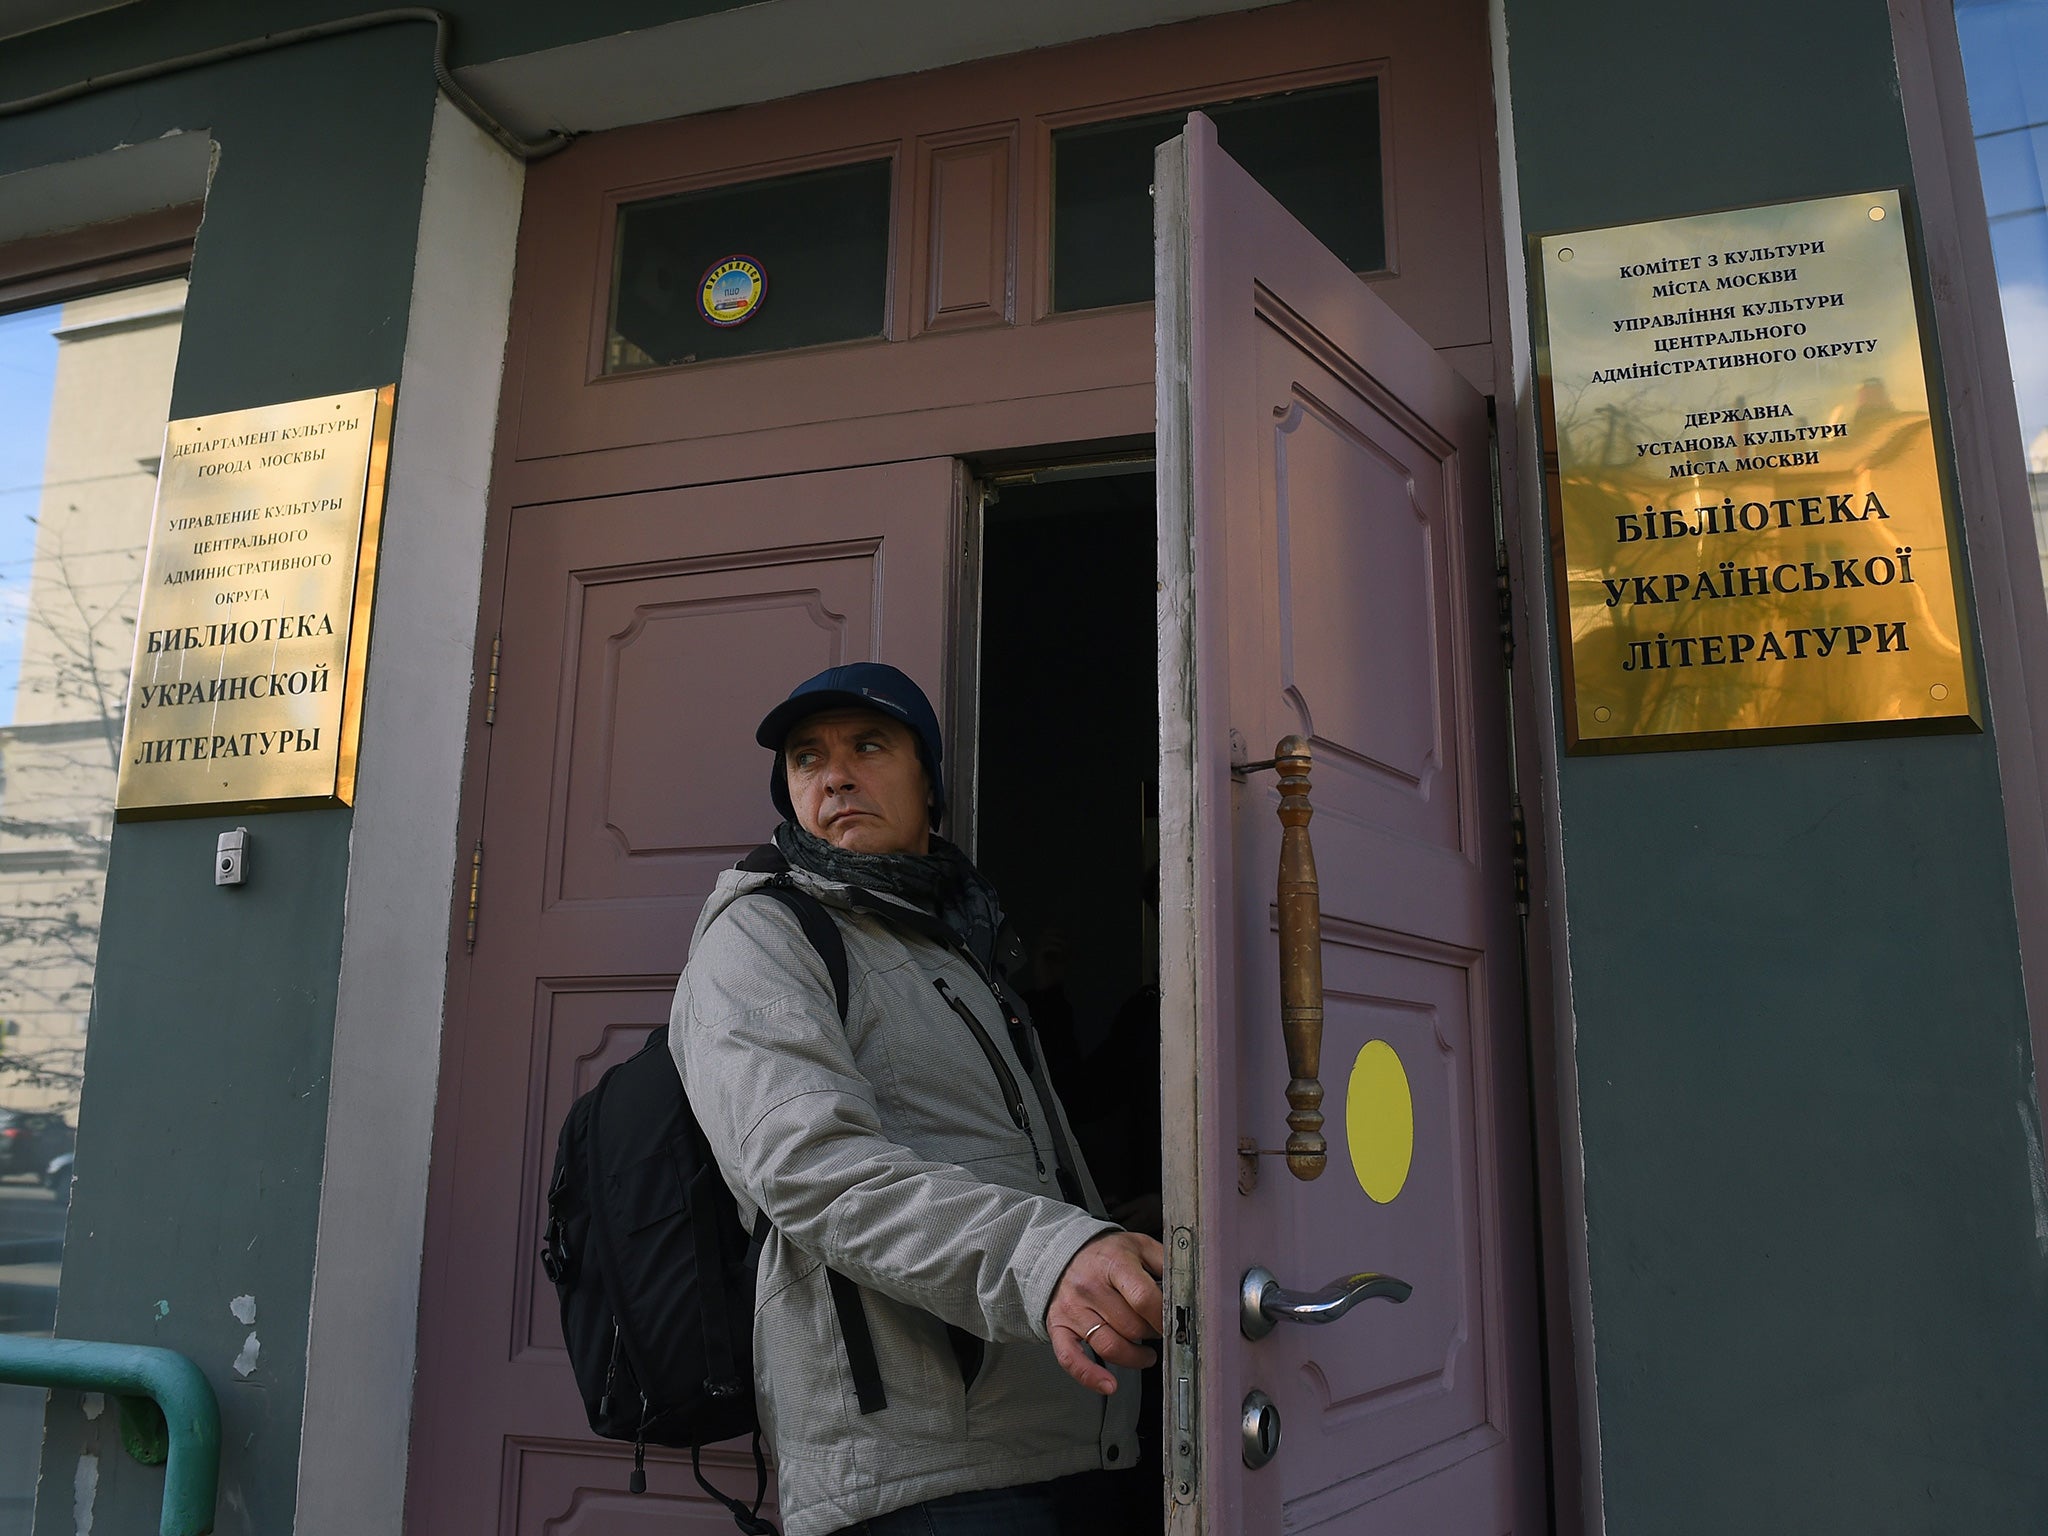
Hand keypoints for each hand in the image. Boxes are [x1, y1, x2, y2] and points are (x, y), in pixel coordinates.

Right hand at [1046, 1230, 1165, 1394]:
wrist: (1063, 1253)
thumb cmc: (1106, 1254)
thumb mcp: (1140, 1246)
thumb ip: (1165, 1263)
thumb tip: (1187, 1289)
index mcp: (1114, 1264)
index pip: (1144, 1298)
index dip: (1164, 1318)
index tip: (1175, 1325)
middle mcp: (1090, 1287)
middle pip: (1131, 1327)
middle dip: (1152, 1335)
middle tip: (1159, 1332)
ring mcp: (1073, 1310)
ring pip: (1110, 1346)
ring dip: (1135, 1358)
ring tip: (1145, 1354)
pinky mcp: (1059, 1327)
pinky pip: (1071, 1359)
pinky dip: (1090, 1376)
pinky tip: (1109, 1384)